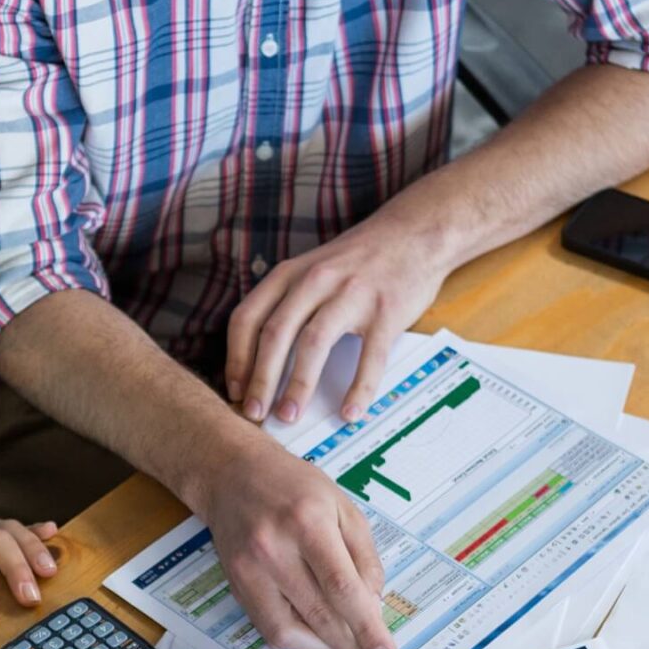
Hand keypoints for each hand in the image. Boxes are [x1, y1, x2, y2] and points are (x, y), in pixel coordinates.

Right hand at [191, 436, 395, 648]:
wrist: (232, 473)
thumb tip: (373, 607)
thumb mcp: (343, 506)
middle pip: (319, 616)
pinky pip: (269, 630)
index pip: (342, 588)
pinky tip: (319, 638)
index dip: (367, 628)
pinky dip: (299, 641)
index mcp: (308, 521)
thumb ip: (364, 557)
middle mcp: (274, 548)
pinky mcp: (236, 585)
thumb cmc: (293, 486)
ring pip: (291, 633)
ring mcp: (250, 570)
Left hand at [224, 221, 446, 426]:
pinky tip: (350, 413)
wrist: (414, 233)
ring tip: (290, 415)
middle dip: (261, 380)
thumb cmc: (359, 261)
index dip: (236, 359)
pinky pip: (370, 356)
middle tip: (254, 414)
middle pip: (275, 334)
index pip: (247, 318)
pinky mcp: (386, 310)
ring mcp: (352, 293)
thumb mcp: (311, 269)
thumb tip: (261, 360)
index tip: (234, 391)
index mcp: (290, 274)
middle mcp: (316, 280)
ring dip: (298, 385)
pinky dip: (359, 389)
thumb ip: (286, 303)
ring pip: (314, 343)